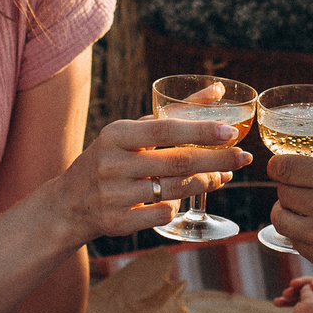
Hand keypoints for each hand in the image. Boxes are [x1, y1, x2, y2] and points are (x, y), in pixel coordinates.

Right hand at [55, 115, 249, 241]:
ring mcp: (114, 195)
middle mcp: (112, 164)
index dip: (200, 131)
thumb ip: (174, 112)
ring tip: (222, 175)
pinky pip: (162, 214)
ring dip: (205, 183)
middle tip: (243, 157)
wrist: (69, 203)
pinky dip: (178, 205)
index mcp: (116, 135)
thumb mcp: (131, 132)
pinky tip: (183, 198)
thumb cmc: (111, 159)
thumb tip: (216, 89)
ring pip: (174, 190)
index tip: (230, 131)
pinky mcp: (118, 222)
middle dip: (216, 160)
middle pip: (176, 162)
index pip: (165, 129)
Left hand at [267, 157, 312, 294]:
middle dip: (289, 188)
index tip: (283, 167)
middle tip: (303, 190)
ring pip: (280, 219)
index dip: (280, 165)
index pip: (284, 167)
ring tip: (306, 212)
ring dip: (288, 212)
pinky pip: (296, 243)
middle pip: (282, 192)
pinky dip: (302, 235)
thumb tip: (312, 159)